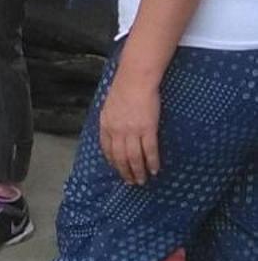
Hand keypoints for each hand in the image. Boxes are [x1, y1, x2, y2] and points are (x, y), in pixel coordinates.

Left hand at [99, 67, 160, 185]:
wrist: (136, 79)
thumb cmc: (124, 87)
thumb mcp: (109, 105)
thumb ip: (111, 120)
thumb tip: (114, 130)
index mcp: (106, 125)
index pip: (107, 149)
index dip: (113, 162)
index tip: (118, 169)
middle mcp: (117, 131)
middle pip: (120, 157)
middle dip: (126, 172)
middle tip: (131, 182)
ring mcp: (132, 131)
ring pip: (134, 158)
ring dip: (139, 172)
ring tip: (143, 180)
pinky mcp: (148, 129)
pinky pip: (150, 151)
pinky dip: (152, 162)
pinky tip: (155, 169)